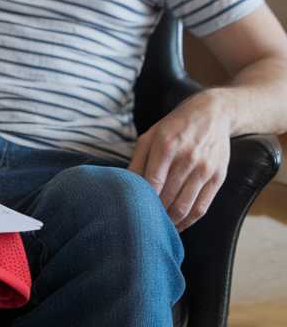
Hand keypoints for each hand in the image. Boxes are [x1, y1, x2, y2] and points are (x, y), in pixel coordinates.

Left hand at [128, 91, 230, 230]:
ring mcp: (205, 169)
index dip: (143, 200)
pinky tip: (178, 225)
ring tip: (159, 228)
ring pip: (185, 206)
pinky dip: (189, 221)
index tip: (134, 211)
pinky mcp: (218, 177)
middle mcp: (187, 158)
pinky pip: (202, 206)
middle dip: (155, 213)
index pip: (152, 182)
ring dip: (171, 221)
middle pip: (168, 197)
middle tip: (143, 224)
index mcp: (166, 146)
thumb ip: (137, 161)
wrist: (212, 114)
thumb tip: (124, 185)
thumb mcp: (149, 137)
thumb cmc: (173, 127)